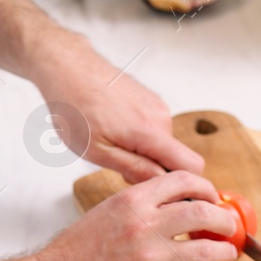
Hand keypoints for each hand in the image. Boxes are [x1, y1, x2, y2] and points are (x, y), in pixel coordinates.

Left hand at [34, 44, 204, 182]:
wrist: (67, 66)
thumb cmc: (74, 106)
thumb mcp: (97, 150)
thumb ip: (133, 169)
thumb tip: (161, 184)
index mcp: (151, 131)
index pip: (193, 166)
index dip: (185, 185)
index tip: (163, 194)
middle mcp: (161, 116)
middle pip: (176, 157)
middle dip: (153, 169)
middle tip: (117, 166)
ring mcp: (157, 105)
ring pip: (163, 144)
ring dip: (143, 151)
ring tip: (109, 142)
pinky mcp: (150, 99)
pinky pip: (155, 129)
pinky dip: (139, 137)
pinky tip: (112, 129)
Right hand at [36, 170, 239, 260]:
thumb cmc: (78, 247)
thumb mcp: (108, 209)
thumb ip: (143, 202)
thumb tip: (178, 201)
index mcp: (132, 200)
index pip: (182, 181)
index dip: (205, 187)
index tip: (212, 196)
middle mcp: (144, 224)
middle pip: (202, 212)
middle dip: (223, 218)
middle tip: (228, 223)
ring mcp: (150, 256)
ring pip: (205, 249)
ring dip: (224, 250)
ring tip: (228, 250)